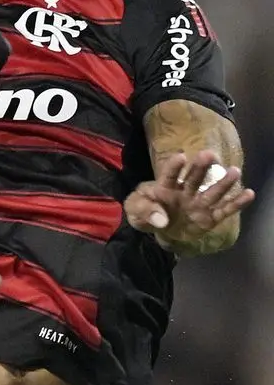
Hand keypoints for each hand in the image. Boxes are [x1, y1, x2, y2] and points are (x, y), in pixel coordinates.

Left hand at [125, 150, 254, 253]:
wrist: (157, 229)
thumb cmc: (144, 212)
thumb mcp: (135, 211)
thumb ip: (145, 211)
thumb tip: (161, 220)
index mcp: (164, 187)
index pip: (169, 175)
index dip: (174, 167)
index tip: (180, 156)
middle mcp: (184, 192)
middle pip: (194, 179)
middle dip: (200, 167)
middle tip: (209, 155)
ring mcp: (198, 204)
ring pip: (211, 192)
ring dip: (223, 182)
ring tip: (234, 171)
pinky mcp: (208, 217)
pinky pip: (223, 210)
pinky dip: (236, 203)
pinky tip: (249, 194)